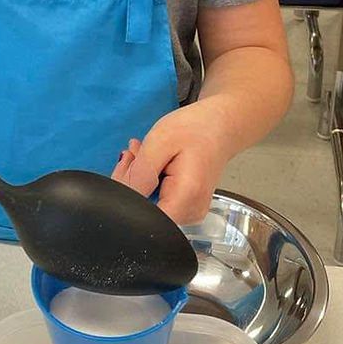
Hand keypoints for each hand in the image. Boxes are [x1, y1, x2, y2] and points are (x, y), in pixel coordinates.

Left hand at [112, 101, 229, 225]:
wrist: (220, 126)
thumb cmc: (196, 128)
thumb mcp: (160, 142)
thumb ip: (139, 174)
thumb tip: (122, 198)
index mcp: (187, 198)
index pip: (143, 217)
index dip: (126, 194)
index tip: (129, 164)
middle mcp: (191, 213)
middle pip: (143, 211)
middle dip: (130, 182)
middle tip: (135, 153)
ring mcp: (189, 214)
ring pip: (147, 206)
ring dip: (138, 180)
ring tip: (146, 155)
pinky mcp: (184, 209)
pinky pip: (156, 202)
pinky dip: (147, 183)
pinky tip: (153, 164)